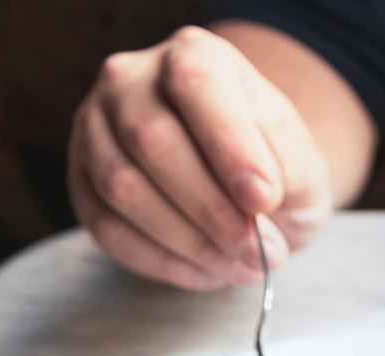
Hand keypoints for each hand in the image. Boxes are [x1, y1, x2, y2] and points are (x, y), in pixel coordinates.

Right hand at [68, 26, 331, 290]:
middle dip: (211, 210)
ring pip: (121, 187)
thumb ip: (290, 169)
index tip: (263, 200)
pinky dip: (163, 261)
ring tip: (242, 265)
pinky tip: (208, 271)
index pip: (196, 84)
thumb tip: (254, 199)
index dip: (229, 146)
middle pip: (150, 140)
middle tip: (261, 252)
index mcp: (194, 55)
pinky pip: (107, 228)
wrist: (242, 183)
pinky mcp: (81, 180)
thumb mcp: (303, 160)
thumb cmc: (273, 166)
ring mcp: (94, 128)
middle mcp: (131, 80)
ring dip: (189, 242)